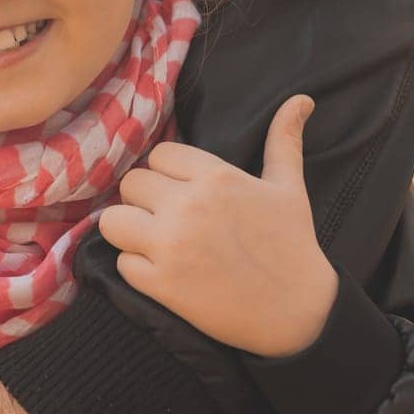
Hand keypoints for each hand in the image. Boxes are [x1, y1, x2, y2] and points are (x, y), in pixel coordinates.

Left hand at [98, 95, 337, 358]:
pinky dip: (137, 268)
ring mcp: (171, 246)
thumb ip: (283, 140)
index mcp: (216, 177)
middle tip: (167, 218)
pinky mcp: (161, 285)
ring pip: (112, 220)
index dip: (167, 172)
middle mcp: (188, 207)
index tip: (181, 190)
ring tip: (152, 240)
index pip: (159, 155)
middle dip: (145, 200)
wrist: (299, 313)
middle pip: (131, 183)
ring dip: (128, 230)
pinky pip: (122, 263)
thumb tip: (301, 99)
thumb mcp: (289, 188)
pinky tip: (161, 271)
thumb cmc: (293, 246)